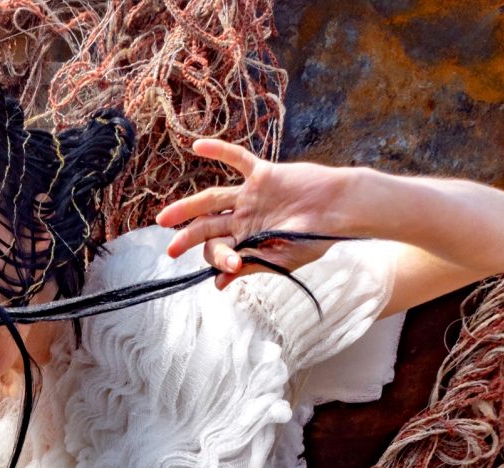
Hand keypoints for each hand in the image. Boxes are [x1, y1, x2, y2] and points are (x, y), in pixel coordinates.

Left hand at [156, 138, 348, 287]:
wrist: (339, 211)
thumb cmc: (313, 239)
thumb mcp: (279, 259)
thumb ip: (248, 267)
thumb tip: (218, 284)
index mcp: (247, 241)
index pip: (220, 249)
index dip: (219, 259)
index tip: (227, 268)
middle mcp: (244, 218)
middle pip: (208, 226)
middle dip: (188, 238)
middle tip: (170, 250)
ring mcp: (251, 196)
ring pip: (212, 198)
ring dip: (187, 207)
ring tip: (164, 218)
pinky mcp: (263, 175)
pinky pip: (237, 159)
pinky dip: (219, 151)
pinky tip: (197, 146)